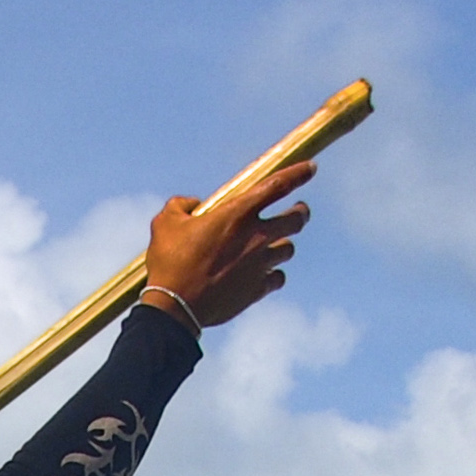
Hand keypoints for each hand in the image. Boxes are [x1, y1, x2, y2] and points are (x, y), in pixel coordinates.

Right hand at [144, 160, 313, 329]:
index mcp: (238, 213)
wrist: (175, 307)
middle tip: (297, 212)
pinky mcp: (258, 289)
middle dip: (300, 212)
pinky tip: (263, 274)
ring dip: (282, 244)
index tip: (310, 168)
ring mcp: (260, 264)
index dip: (298, 173)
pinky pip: (278, 278)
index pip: (278, 185)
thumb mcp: (165, 223)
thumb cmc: (169, 262)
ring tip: (272, 246)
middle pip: (297, 219)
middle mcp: (257, 236)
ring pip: (288, 249)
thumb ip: (181, 205)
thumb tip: (192, 204)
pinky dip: (273, 274)